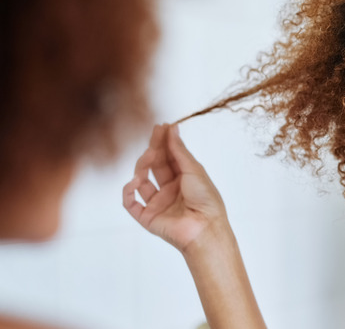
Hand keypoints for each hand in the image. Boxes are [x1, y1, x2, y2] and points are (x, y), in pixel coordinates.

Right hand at [123, 124, 226, 251]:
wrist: (205, 228)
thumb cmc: (206, 200)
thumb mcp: (194, 170)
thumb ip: (179, 150)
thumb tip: (172, 128)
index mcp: (184, 179)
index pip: (169, 157)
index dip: (164, 142)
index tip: (160, 126)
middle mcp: (170, 190)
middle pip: (155, 166)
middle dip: (153, 150)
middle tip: (154, 137)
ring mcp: (157, 203)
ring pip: (140, 181)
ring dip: (141, 168)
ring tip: (149, 158)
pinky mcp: (147, 217)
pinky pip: (130, 202)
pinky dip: (128, 190)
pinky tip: (135, 181)